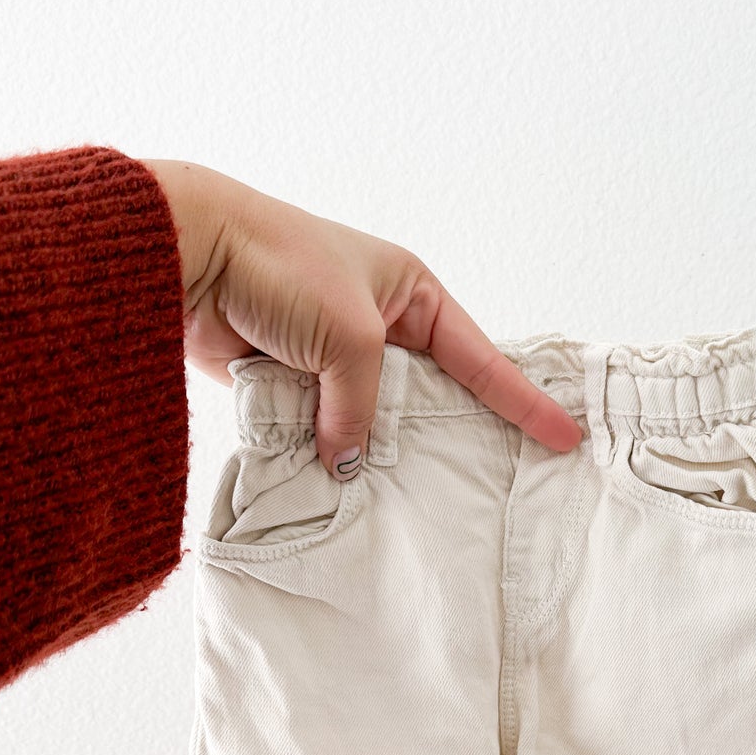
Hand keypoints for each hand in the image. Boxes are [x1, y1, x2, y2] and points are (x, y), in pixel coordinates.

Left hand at [142, 159, 582, 478]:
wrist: (192, 256)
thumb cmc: (282, 268)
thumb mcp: (350, 340)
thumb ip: (361, 410)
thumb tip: (349, 464)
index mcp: (410, 292)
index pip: (479, 357)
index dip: (522, 400)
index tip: (562, 436)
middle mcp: (376, 321)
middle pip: (428, 395)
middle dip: (447, 436)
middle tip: (491, 483)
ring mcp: (330, 352)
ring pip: (372, 417)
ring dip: (378, 450)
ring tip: (413, 498)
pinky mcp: (287, 379)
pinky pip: (323, 427)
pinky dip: (327, 451)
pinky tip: (344, 487)